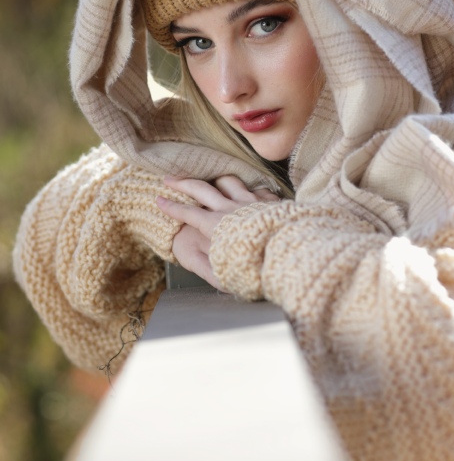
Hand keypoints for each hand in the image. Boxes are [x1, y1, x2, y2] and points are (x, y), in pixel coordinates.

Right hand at [157, 175, 279, 288]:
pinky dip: (249, 188)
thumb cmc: (257, 261)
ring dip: (215, 180)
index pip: (188, 213)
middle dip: (182, 183)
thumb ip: (215, 275)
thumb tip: (212, 280)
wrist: (289, 246)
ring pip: (227, 181)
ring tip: (210, 181)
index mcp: (215, 225)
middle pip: (201, 188)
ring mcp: (250, 200)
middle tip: (168, 179)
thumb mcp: (228, 274)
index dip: (171, 207)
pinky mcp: (268, 200)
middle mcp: (230, 208)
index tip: (158, 201)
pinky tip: (249, 192)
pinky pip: (255, 187)